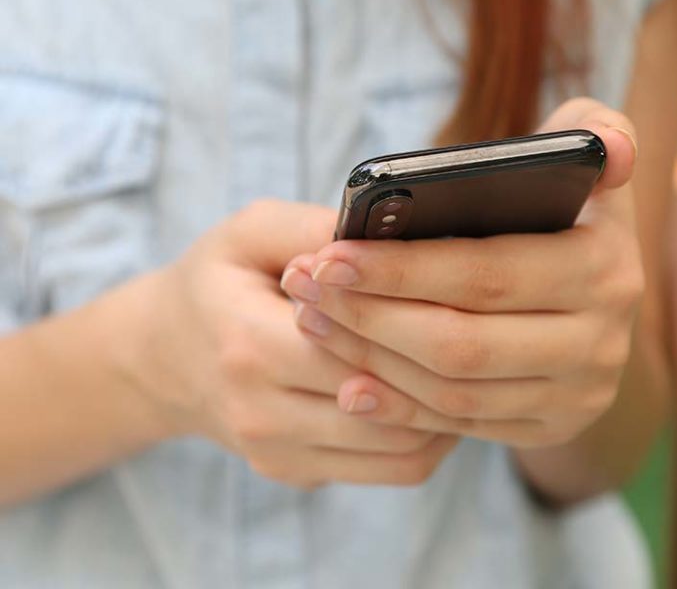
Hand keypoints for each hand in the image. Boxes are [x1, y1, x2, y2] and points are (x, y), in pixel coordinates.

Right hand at [121, 200, 456, 487]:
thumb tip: (387, 234)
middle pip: (386, 401)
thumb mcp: (251, 232)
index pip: (356, 345)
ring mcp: (278, 453)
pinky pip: (388, 469)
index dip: (413, 318)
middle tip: (486, 327)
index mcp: (247, 344)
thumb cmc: (217, 281)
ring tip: (470, 361)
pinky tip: (439, 392)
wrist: (166, 355)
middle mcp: (260, 413)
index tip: (458, 290)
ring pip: (399, 448)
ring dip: (446, 407)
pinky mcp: (295, 472)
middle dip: (442, 365)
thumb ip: (313, 228)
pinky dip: (427, 435)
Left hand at [281, 98, 644, 448]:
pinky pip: (462, 426)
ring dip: (371, 358)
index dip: (401, 269)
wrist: (593, 297)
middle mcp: (601, 341)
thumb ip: (594, 129)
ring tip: (314, 322)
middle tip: (305, 288)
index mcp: (604, 267)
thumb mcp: (584, 159)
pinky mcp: (552, 426)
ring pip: (453, 391)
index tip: (329, 255)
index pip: (485, 274)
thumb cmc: (565, 210)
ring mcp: (579, 394)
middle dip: (369, 316)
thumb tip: (612, 152)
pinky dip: (400, 407)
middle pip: (460, 342)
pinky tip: (350, 383)